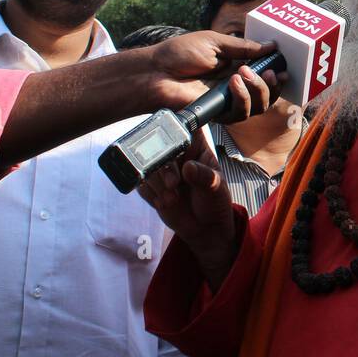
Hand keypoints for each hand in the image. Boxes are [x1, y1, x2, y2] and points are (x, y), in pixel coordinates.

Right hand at [135, 128, 237, 290]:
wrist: (205, 229)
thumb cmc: (215, 203)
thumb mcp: (215, 189)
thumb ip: (204, 177)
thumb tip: (188, 167)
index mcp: (197, 147)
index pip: (185, 127)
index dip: (175, 127)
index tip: (173, 145)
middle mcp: (177, 155)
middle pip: (159, 145)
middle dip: (163, 165)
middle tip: (173, 183)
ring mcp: (163, 170)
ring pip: (147, 165)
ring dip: (156, 183)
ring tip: (172, 199)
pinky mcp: (152, 186)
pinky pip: (142, 184)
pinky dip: (150, 194)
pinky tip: (164, 204)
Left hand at [145, 31, 282, 116]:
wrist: (156, 71)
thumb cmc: (180, 54)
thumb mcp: (215, 42)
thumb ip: (244, 47)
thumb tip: (272, 45)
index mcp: (236, 68)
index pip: (264, 76)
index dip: (277, 75)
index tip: (283, 68)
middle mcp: (235, 87)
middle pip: (266, 94)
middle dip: (271, 84)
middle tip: (269, 71)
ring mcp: (227, 102)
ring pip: (258, 107)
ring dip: (257, 90)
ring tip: (243, 74)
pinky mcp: (218, 115)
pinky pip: (240, 114)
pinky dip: (242, 98)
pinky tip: (233, 83)